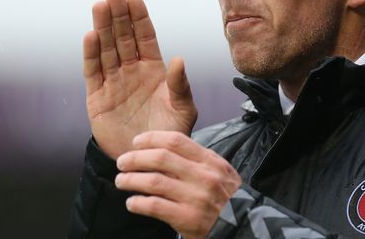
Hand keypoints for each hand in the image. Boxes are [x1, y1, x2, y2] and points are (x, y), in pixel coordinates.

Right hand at [83, 0, 197, 158]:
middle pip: (123, 37)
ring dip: (103, 27)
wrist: (146, 161)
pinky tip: (90, 35)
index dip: (139, 17)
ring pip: (107, 49)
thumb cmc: (168, 132)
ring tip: (100, 5)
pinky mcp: (97, 97)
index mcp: (153, 69)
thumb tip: (178, 59)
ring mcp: (113, 82)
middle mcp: (131, 71)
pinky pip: (93, 71)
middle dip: (119, 15)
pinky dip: (91, 54)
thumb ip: (180, 85)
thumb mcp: (183, 110)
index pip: (144, 37)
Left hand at [115, 131, 241, 238]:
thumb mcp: (220, 170)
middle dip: (135, 158)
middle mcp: (202, 176)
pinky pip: (154, 206)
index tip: (136, 142)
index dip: (151, 139)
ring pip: (153, 182)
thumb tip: (163, 148)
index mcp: (209, 161)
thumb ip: (196, 159)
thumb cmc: (226, 197)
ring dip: (131, 180)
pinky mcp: (187, 219)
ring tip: (122, 181)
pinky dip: (138, 203)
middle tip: (122, 162)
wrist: (242, 225)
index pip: (176, 140)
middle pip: (160, 158)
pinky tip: (132, 202)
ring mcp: (195, 198)